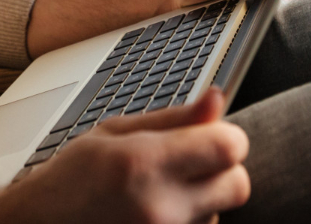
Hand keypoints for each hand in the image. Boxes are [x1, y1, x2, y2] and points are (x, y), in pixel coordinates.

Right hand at [5, 89, 248, 223]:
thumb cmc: (72, 180)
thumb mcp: (116, 133)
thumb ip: (175, 119)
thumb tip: (218, 100)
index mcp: (144, 163)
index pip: (229, 147)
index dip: (227, 137)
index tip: (212, 136)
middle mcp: (159, 207)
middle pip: (238, 185)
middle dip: (224, 171)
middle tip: (192, 164)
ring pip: (220, 213)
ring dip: (204, 201)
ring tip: (159, 194)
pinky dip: (189, 221)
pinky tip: (157, 215)